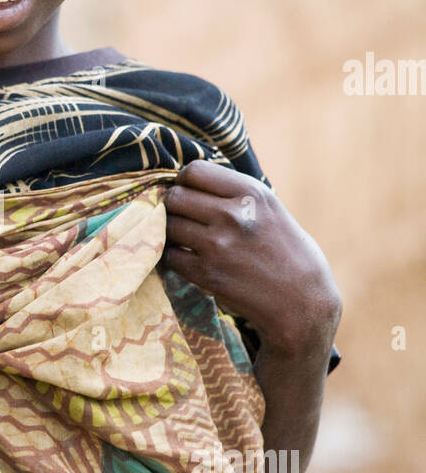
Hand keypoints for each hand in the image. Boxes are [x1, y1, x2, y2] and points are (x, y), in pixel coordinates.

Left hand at [163, 159, 341, 360]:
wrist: (302, 301)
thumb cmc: (286, 251)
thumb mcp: (269, 208)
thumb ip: (233, 192)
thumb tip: (187, 180)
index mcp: (251, 192)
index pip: (194, 171)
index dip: (184, 181)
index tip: (188, 192)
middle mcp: (233, 214)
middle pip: (175, 197)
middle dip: (174, 206)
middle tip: (184, 217)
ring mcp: (218, 244)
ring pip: (169, 225)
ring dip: (172, 232)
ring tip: (187, 238)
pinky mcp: (207, 273)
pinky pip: (171, 256)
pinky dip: (176, 257)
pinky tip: (190, 259)